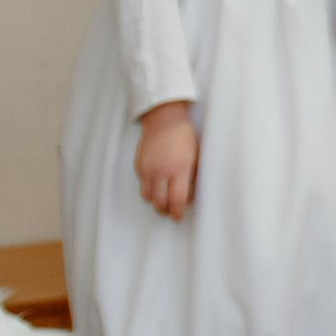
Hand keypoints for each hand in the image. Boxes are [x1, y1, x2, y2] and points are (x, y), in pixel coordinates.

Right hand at [136, 101, 199, 219]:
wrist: (165, 119)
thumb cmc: (185, 137)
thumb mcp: (196, 157)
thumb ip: (193, 178)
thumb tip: (191, 197)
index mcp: (180, 168)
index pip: (177, 199)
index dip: (178, 211)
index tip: (179, 216)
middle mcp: (161, 170)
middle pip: (160, 202)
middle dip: (165, 211)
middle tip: (171, 212)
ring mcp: (148, 168)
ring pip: (148, 197)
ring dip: (156, 203)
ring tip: (164, 203)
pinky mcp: (139, 165)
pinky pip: (143, 185)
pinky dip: (149, 191)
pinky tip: (158, 188)